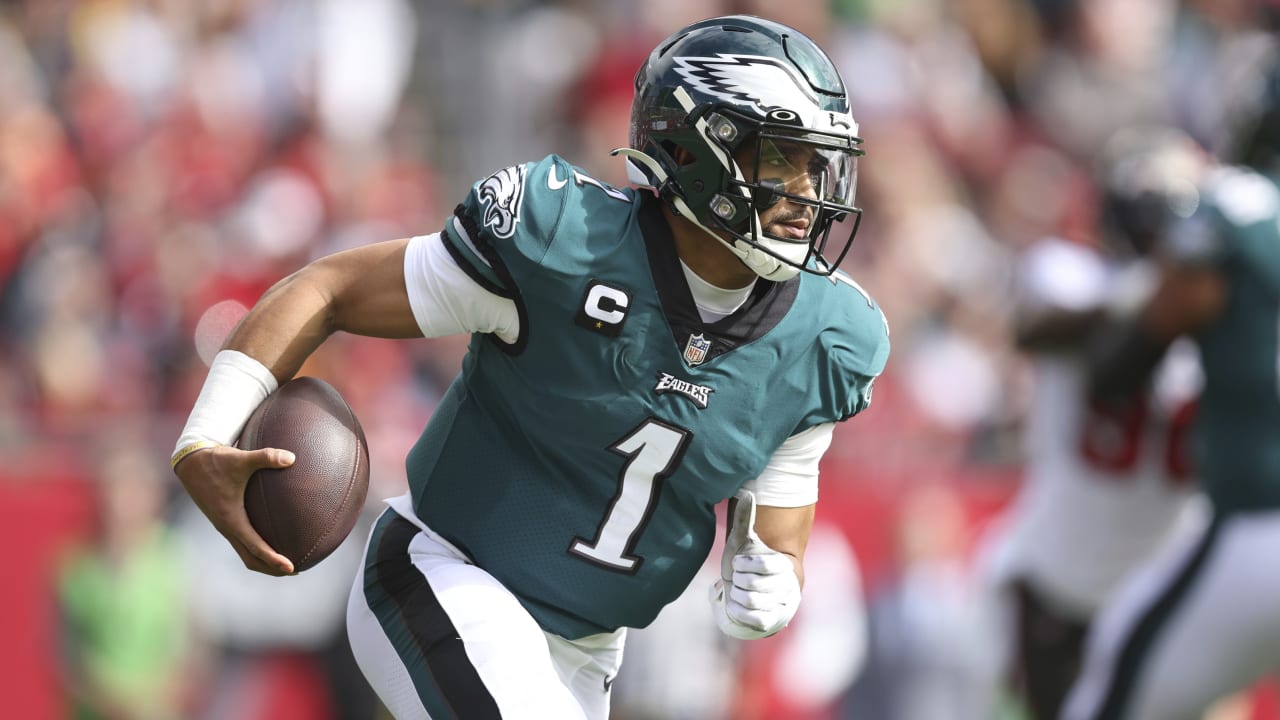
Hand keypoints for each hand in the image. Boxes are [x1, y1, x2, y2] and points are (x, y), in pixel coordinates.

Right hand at [174, 445, 296, 574]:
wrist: (190, 461)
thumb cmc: (216, 461)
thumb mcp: (241, 459)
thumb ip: (267, 458)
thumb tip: (292, 457)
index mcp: (231, 519)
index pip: (256, 547)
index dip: (274, 559)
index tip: (292, 567)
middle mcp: (227, 527)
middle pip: (250, 559)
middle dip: (271, 568)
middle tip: (296, 570)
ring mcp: (224, 525)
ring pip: (245, 552)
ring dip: (263, 560)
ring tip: (287, 561)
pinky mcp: (224, 519)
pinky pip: (242, 541)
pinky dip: (256, 548)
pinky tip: (272, 538)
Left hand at [710, 490, 801, 638]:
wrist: (743, 593)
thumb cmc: (744, 564)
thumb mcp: (743, 541)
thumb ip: (746, 518)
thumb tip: (747, 494)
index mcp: (784, 565)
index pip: (762, 564)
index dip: (744, 564)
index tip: (738, 562)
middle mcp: (788, 586)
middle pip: (752, 584)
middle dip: (738, 580)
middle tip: (739, 578)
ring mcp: (782, 605)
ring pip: (750, 601)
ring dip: (736, 595)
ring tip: (739, 591)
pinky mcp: (773, 622)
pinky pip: (752, 619)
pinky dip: (738, 611)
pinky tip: (738, 605)